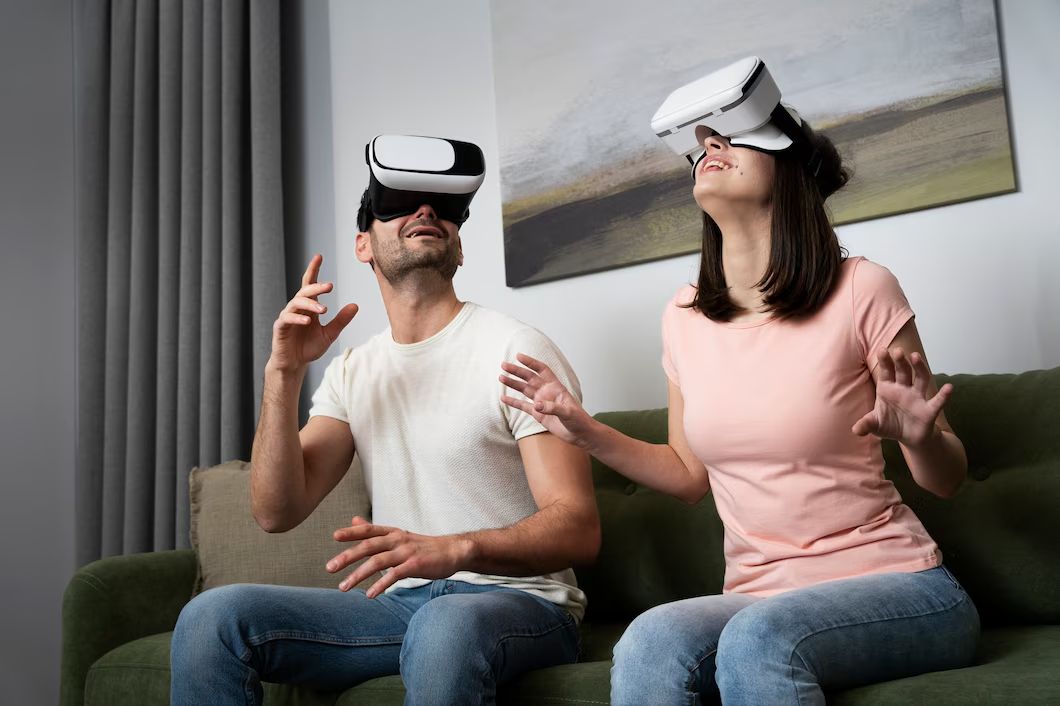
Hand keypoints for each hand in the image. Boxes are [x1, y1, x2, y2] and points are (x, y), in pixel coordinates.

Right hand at [268, 255, 358, 373]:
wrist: (294, 364)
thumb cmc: (309, 348)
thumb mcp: (330, 334)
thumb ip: (341, 320)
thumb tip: (355, 305)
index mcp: (308, 307)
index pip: (309, 284)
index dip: (313, 270)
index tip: (319, 256)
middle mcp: (297, 309)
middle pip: (304, 291)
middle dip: (316, 287)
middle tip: (330, 286)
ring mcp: (287, 317)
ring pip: (296, 303)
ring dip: (310, 304)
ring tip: (323, 310)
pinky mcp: (280, 327)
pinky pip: (287, 318)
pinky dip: (297, 318)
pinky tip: (307, 321)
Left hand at [327, 516, 470, 597]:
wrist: (454, 551)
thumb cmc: (424, 547)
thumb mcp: (399, 536)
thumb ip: (375, 531)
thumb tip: (354, 520)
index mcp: (394, 533)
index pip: (370, 530)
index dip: (352, 532)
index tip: (335, 536)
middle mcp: (398, 540)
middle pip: (368, 546)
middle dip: (347, 556)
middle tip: (329, 568)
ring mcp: (407, 552)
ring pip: (377, 562)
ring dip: (358, 575)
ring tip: (344, 587)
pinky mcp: (415, 566)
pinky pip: (394, 575)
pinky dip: (381, 585)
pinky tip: (370, 595)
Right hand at [499, 353, 593, 446]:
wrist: (579, 434)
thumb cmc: (578, 420)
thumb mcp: (568, 412)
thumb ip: (552, 408)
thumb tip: (536, 406)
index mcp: (556, 387)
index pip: (542, 370)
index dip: (531, 363)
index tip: (519, 356)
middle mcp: (547, 392)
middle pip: (529, 378)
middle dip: (517, 371)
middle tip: (504, 365)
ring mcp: (541, 402)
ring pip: (524, 390)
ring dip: (513, 384)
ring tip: (501, 377)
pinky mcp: (537, 414)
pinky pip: (523, 406)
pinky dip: (513, 402)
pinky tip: (504, 398)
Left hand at [852, 348, 951, 447]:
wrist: (908, 438)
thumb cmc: (890, 425)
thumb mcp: (875, 425)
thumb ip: (866, 424)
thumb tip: (856, 430)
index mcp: (888, 389)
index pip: (886, 372)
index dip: (885, 361)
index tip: (882, 350)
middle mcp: (904, 389)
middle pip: (903, 371)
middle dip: (900, 361)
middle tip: (898, 351)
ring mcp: (918, 398)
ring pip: (921, 379)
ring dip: (919, 368)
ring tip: (916, 356)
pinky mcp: (929, 411)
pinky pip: (937, 402)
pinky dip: (943, 395)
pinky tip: (949, 388)